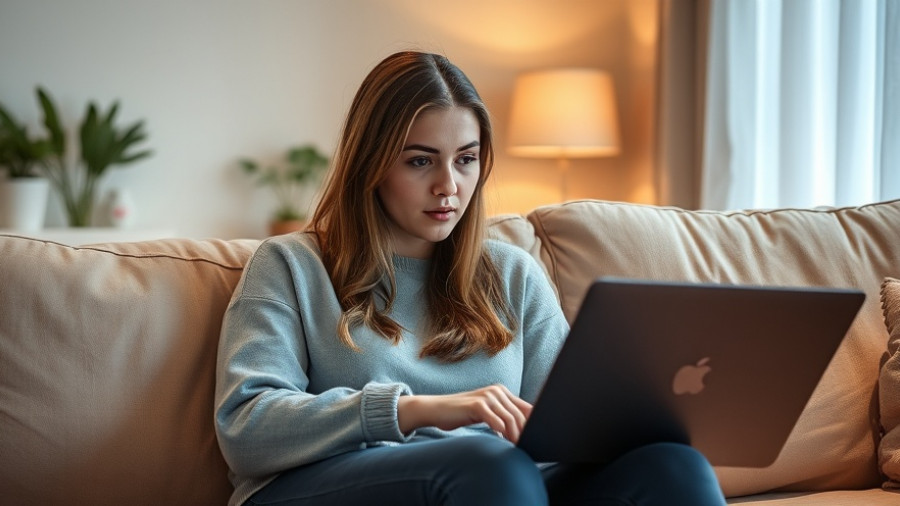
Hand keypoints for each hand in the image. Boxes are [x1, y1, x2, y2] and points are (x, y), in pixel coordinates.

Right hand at [397, 384, 531, 442]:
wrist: (437, 409)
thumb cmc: (462, 413)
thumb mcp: (486, 412)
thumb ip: (503, 416)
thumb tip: (523, 430)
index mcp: (501, 391)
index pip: (526, 407)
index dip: (533, 423)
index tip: (536, 438)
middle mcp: (496, 391)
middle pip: (520, 414)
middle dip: (525, 432)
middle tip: (527, 447)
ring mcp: (487, 396)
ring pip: (510, 419)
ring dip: (515, 435)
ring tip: (516, 447)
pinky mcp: (477, 404)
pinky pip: (495, 420)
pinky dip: (502, 432)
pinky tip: (503, 441)